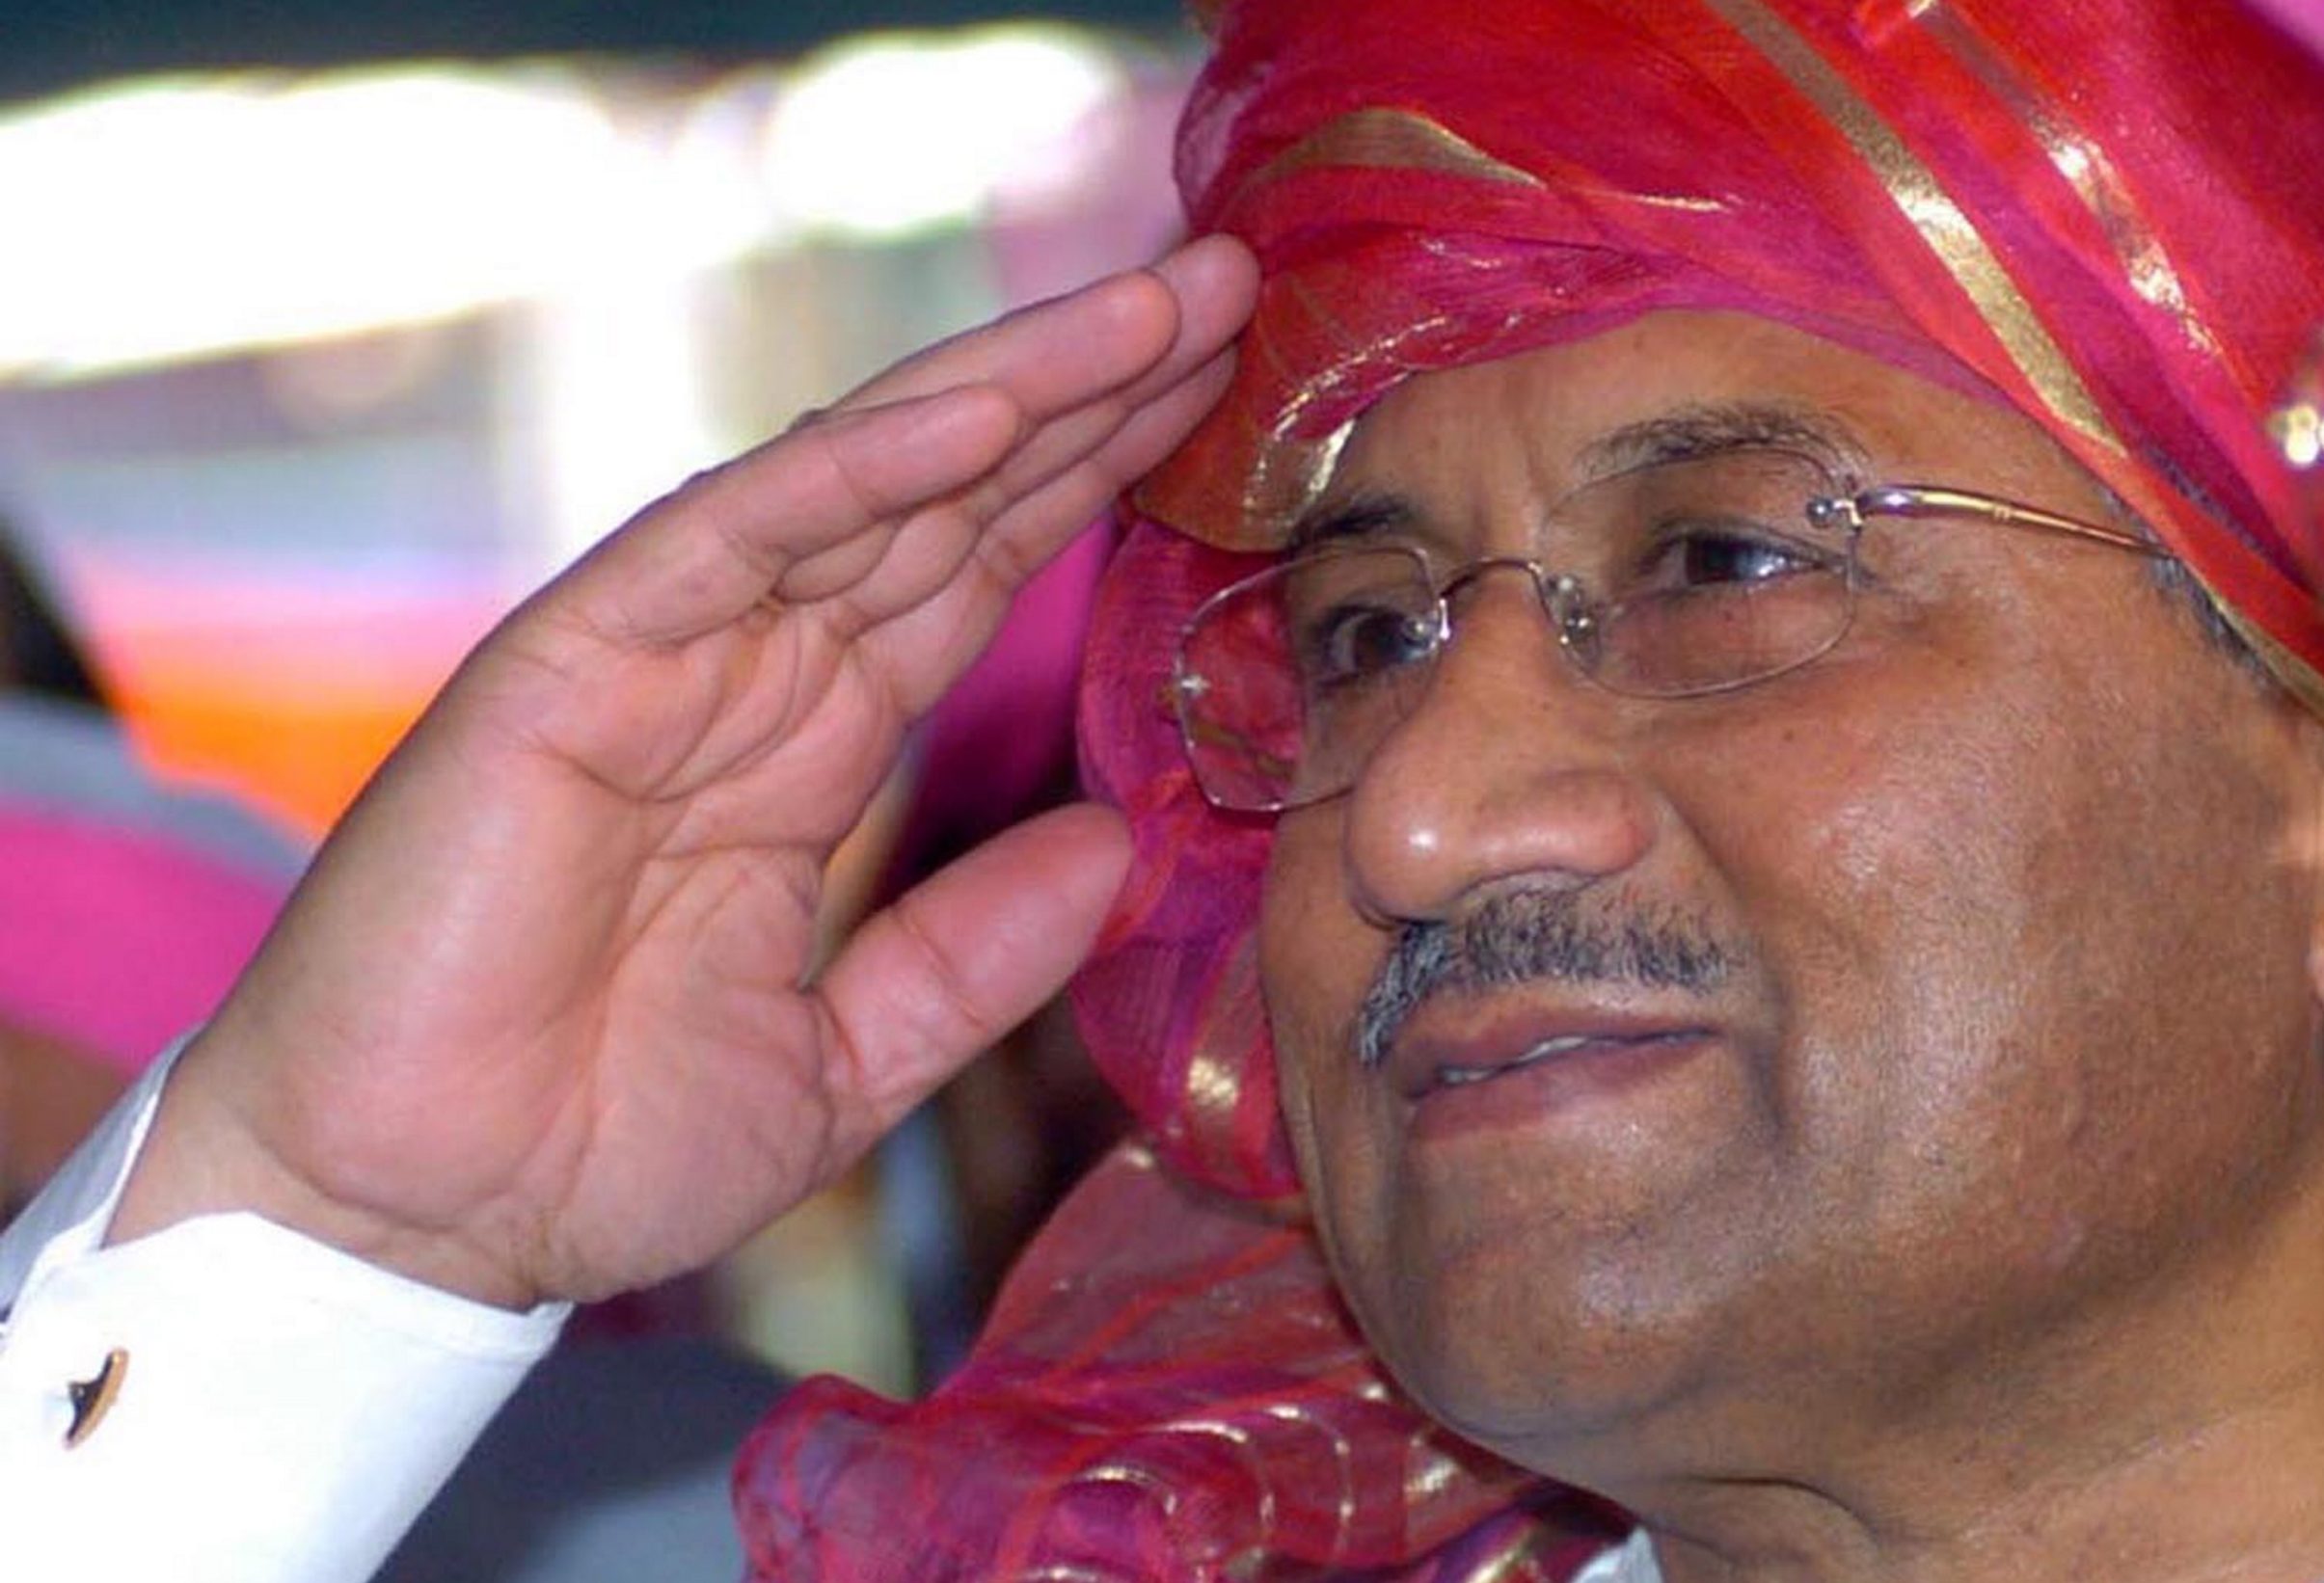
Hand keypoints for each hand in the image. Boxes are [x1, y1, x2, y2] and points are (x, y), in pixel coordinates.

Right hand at [111, 236, 1258, 1309]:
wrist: (406, 1229)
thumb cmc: (589, 1147)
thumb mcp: (845, 1057)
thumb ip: (974, 952)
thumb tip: (1118, 845)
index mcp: (808, 751)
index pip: (975, 574)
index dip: (1096, 483)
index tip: (1223, 404)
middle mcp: (747, 677)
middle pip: (947, 499)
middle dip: (1089, 391)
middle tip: (1230, 286)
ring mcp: (659, 661)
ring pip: (859, 483)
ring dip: (1013, 388)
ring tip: (1160, 305)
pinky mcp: (568, 672)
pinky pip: (724, 541)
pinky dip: (850, 474)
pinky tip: (982, 412)